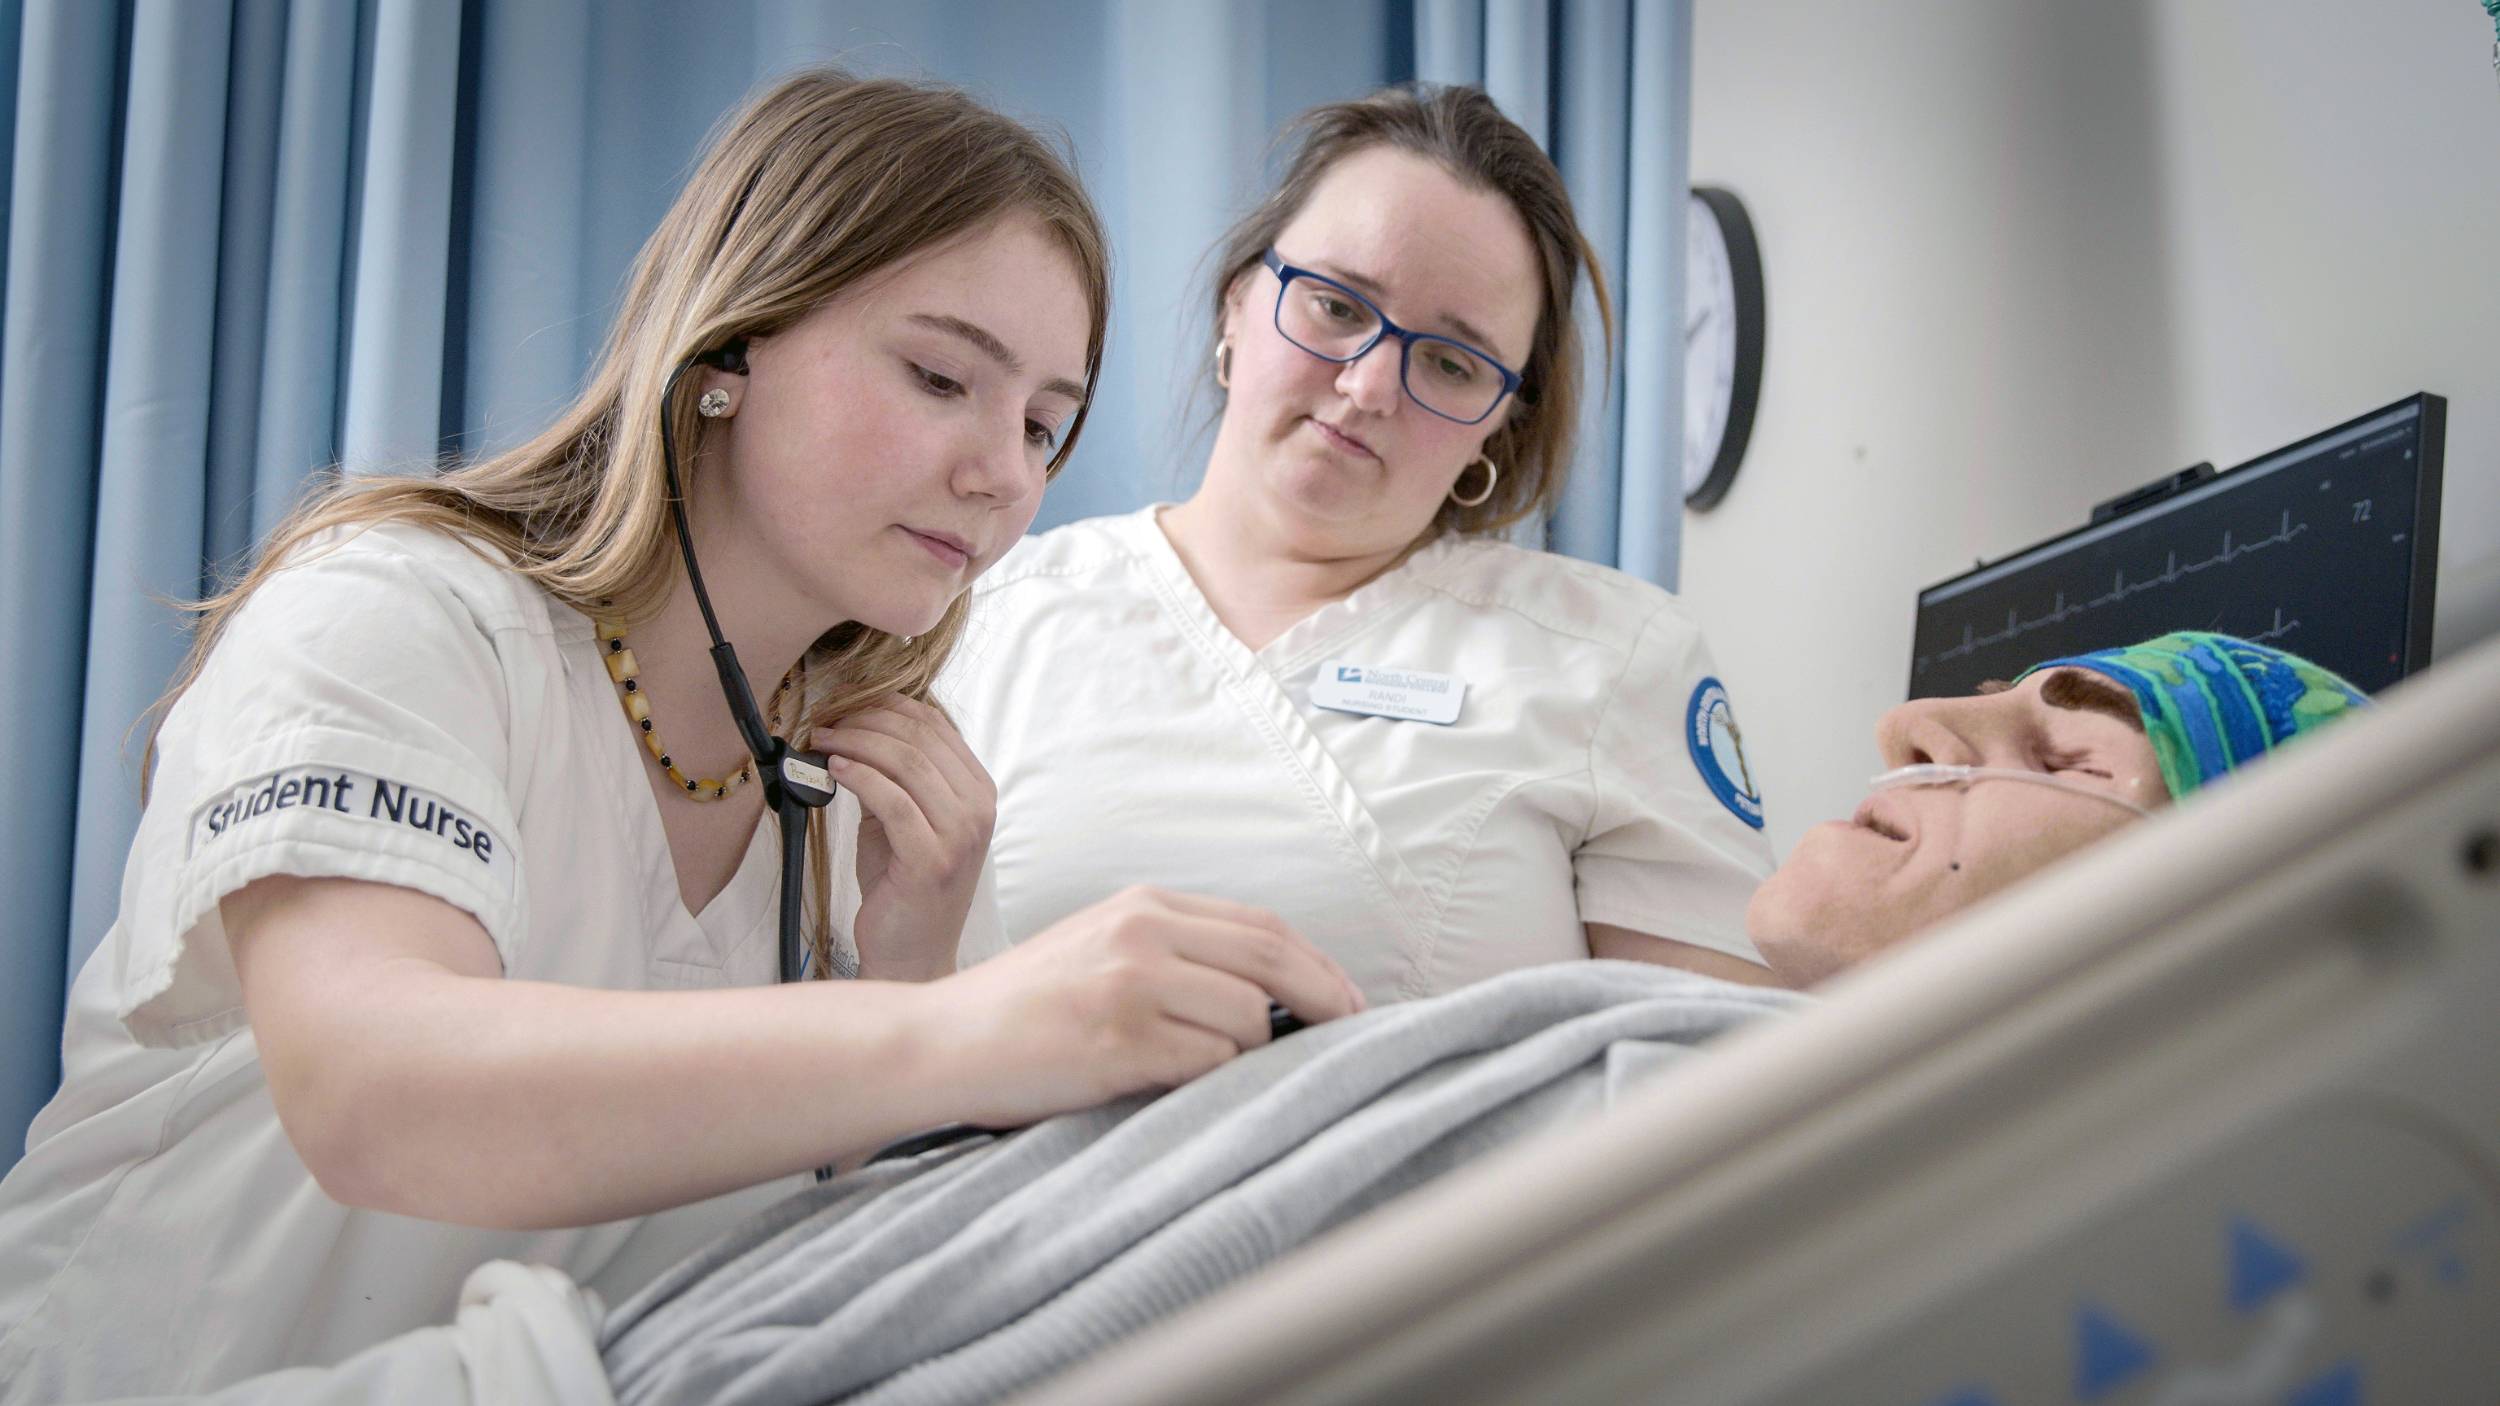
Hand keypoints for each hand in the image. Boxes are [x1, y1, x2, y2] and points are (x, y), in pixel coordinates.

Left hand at [811, 696, 993, 980]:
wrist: (910, 953)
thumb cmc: (902, 886)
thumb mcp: (902, 820)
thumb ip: (893, 778)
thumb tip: (854, 729)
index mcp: (978, 791)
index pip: (936, 726)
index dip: (887, 705)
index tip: (845, 702)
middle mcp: (979, 809)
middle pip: (920, 738)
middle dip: (865, 720)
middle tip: (825, 721)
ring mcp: (960, 835)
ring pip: (907, 762)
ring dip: (856, 742)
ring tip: (822, 740)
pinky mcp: (931, 859)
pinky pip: (892, 801)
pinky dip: (859, 776)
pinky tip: (834, 769)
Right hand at [933, 886, 1366, 1126]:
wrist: (941, 1040)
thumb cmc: (1026, 1005)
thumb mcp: (1103, 945)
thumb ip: (1178, 951)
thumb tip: (1273, 990)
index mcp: (1146, 906)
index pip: (1264, 926)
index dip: (1319, 966)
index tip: (1348, 1002)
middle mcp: (1143, 934)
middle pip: (1274, 961)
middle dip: (1325, 1002)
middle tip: (1350, 1036)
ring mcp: (1131, 986)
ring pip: (1247, 1020)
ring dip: (1248, 1055)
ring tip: (1207, 1069)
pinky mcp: (1119, 1042)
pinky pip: (1208, 1064)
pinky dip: (1211, 1081)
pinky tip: (1175, 1085)